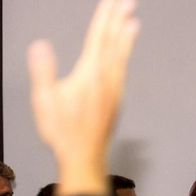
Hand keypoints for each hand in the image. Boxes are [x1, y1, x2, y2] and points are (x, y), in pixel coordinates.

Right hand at [27, 0, 139, 195]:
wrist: (85, 157)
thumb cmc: (63, 131)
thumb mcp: (45, 101)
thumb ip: (44, 72)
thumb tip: (40, 45)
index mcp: (90, 74)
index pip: (98, 38)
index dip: (105, 17)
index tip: (113, 1)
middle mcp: (107, 78)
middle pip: (114, 42)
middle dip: (119, 19)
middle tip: (128, 1)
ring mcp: (114, 89)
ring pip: (121, 55)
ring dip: (125, 35)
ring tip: (133, 20)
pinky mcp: (116, 98)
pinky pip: (122, 68)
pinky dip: (124, 54)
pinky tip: (124, 52)